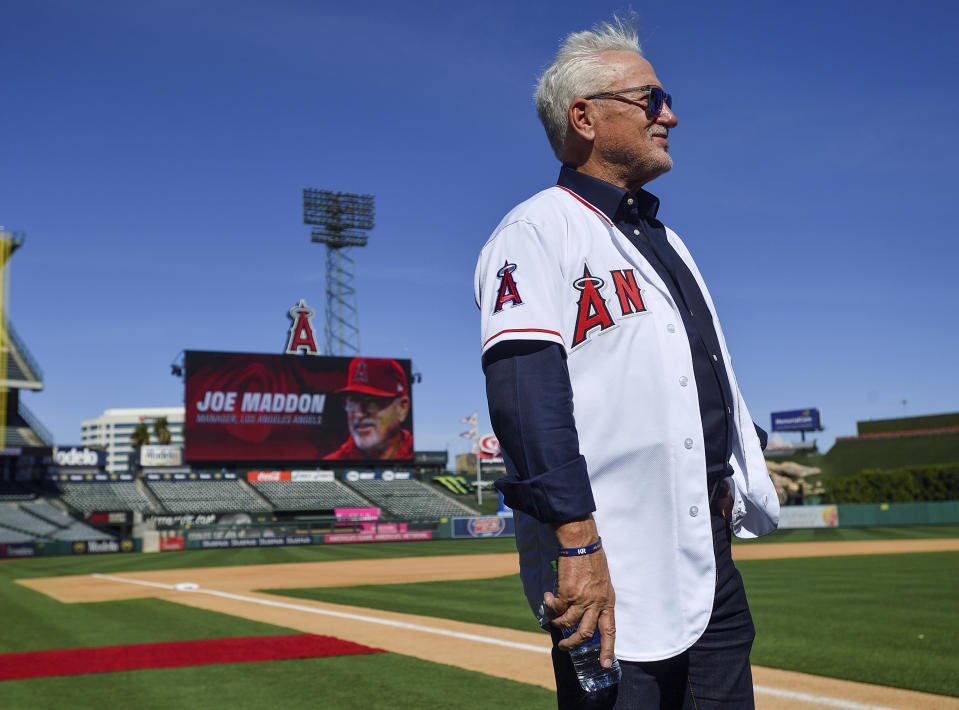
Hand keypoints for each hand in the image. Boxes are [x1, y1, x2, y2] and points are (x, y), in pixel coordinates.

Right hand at [544, 516, 615, 667]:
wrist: (581, 542)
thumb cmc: (591, 558)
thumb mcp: (602, 581)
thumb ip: (597, 598)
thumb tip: (588, 611)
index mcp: (607, 600)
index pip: (609, 630)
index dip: (607, 649)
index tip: (604, 664)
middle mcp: (596, 602)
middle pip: (586, 633)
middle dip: (573, 644)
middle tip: (564, 647)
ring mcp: (581, 599)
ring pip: (567, 623)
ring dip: (558, 624)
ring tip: (553, 620)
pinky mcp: (567, 593)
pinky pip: (556, 608)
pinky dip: (550, 605)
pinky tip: (548, 597)